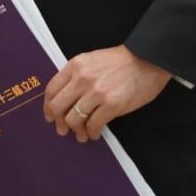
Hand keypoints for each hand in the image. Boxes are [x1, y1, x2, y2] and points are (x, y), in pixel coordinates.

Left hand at [43, 45, 171, 141]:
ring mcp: (96, 92)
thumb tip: (65, 97)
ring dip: (76, 130)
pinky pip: (94, 124)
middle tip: (62, 129)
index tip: (50, 116)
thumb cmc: (120, 61)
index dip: (48, 107)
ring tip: (81, 135)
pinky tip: (94, 133)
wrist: (146, 60)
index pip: (51, 90)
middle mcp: (82, 79)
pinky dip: (92, 132)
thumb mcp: (90, 60)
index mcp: (74, 66)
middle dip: (58, 122)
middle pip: (58, 106)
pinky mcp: (112, 104)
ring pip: (74, 118)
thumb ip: (76, 75)